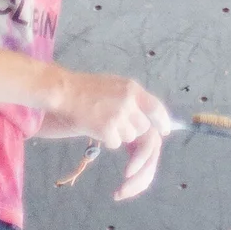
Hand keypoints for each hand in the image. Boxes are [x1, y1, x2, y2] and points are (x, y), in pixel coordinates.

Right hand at [48, 71, 171, 199]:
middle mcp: (129, 101)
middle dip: (133, 132)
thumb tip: (147, 119)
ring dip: (119, 135)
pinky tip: (95, 126)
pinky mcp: (107, 129)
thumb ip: (132, 98)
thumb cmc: (88, 88)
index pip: (156, 106)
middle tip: (117, 126)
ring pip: (129, 137)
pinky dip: (107, 140)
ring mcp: (119, 115)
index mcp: (132, 88)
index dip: (163, 120)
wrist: (65, 91)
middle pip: (142, 127)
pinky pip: (115, 143)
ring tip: (102, 119)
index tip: (166, 131)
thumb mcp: (115, 86)